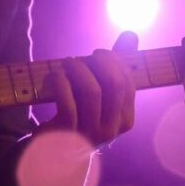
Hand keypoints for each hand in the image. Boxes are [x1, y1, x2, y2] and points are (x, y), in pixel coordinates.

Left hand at [41, 31, 138, 146]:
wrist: (53, 151)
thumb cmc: (79, 116)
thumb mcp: (99, 93)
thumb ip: (116, 66)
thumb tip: (131, 35)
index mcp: (125, 119)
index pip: (128, 83)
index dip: (114, 62)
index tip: (98, 53)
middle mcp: (112, 129)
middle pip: (114, 85)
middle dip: (99, 62)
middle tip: (83, 56)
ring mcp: (90, 133)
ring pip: (92, 91)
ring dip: (78, 69)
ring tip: (67, 62)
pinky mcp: (68, 133)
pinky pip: (68, 102)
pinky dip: (61, 83)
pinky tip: (55, 76)